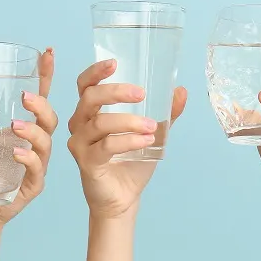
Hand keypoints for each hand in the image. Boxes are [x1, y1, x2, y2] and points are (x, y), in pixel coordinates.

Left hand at [0, 48, 57, 235]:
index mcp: (21, 129)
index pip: (39, 97)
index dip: (45, 75)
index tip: (47, 52)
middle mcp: (34, 144)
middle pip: (50, 118)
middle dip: (41, 104)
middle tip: (24, 96)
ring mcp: (36, 165)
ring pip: (46, 142)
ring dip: (33, 130)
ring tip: (15, 126)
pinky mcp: (32, 186)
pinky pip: (37, 169)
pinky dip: (29, 159)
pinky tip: (16, 154)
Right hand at [66, 59, 187, 218]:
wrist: (123, 198)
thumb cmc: (131, 163)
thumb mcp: (152, 133)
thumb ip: (166, 114)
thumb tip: (181, 91)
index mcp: (90, 112)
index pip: (85, 85)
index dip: (96, 72)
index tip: (115, 62)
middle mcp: (80, 125)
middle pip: (90, 98)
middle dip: (116, 92)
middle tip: (142, 93)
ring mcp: (80, 144)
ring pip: (100, 122)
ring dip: (130, 121)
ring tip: (152, 126)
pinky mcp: (87, 163)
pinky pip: (106, 146)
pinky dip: (129, 140)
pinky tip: (146, 141)